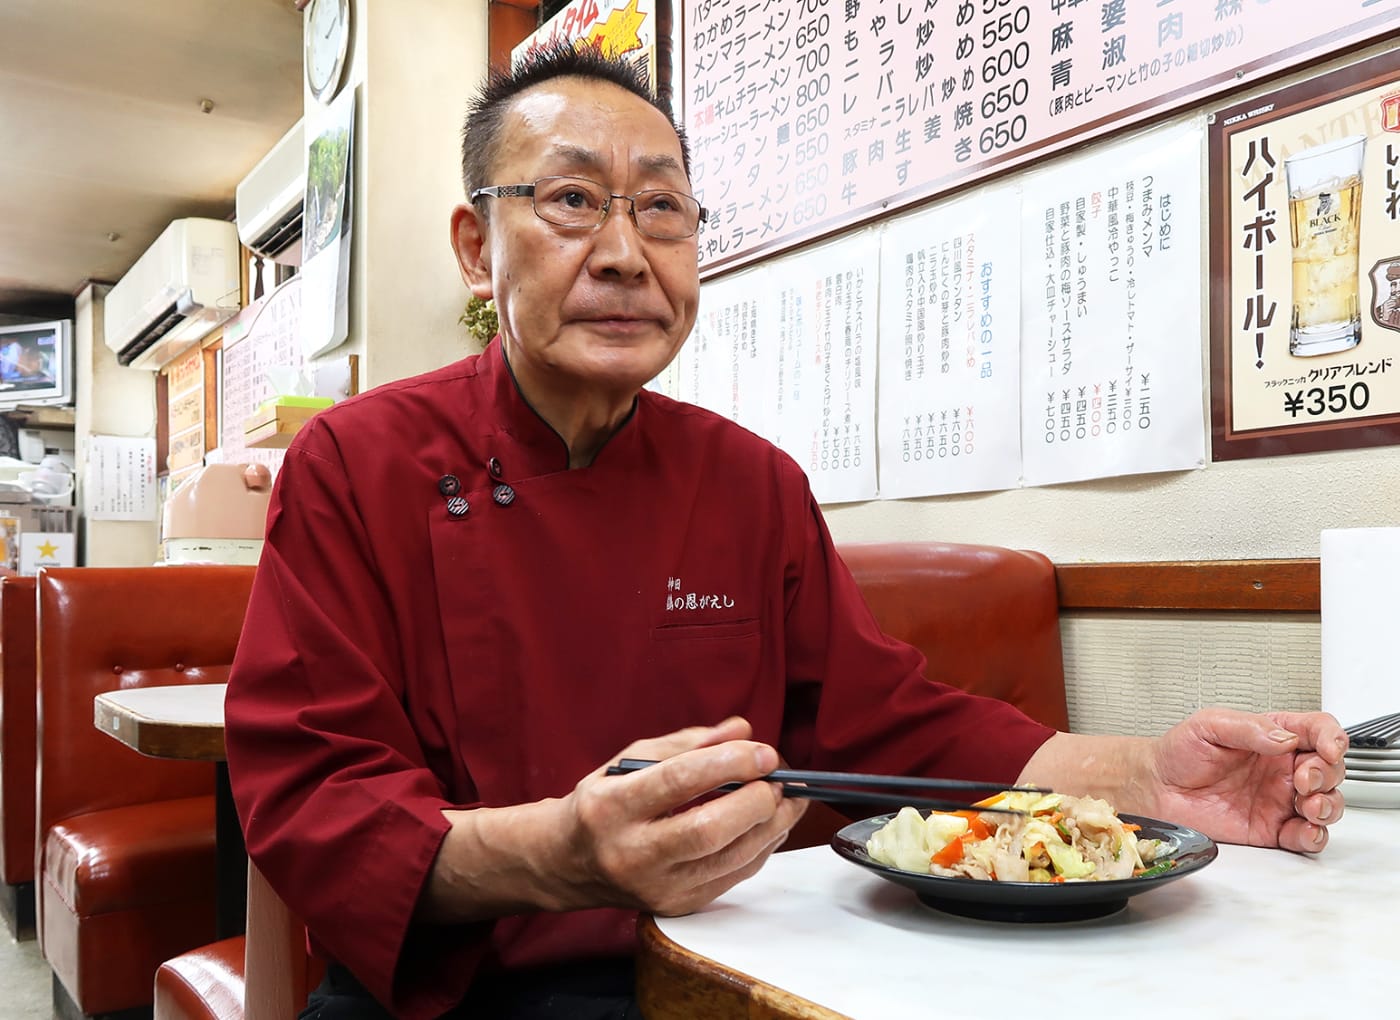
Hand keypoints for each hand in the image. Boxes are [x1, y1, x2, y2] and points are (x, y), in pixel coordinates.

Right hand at [561, 716, 807, 915]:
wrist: (571, 862)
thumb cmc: (605, 802)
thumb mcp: (633, 760)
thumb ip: (689, 744)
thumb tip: (743, 731)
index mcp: (612, 806)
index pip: (677, 783)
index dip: (728, 764)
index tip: (763, 752)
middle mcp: (631, 853)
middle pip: (707, 831)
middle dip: (755, 801)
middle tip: (777, 778)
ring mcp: (656, 887)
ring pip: (729, 860)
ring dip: (771, 826)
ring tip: (787, 798)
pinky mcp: (677, 906)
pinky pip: (733, 877)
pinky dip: (761, 847)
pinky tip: (770, 824)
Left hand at [1146, 708, 1346, 852]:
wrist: (1156, 787)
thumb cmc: (1179, 752)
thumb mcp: (1209, 726)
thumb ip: (1249, 728)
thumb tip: (1285, 738)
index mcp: (1272, 737)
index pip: (1317, 730)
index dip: (1332, 737)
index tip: (1329, 748)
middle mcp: (1282, 768)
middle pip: (1330, 769)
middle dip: (1327, 774)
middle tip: (1304, 779)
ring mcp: (1279, 800)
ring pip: (1327, 804)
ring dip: (1329, 806)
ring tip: (1309, 805)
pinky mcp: (1271, 829)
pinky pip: (1306, 836)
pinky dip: (1314, 836)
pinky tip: (1305, 830)